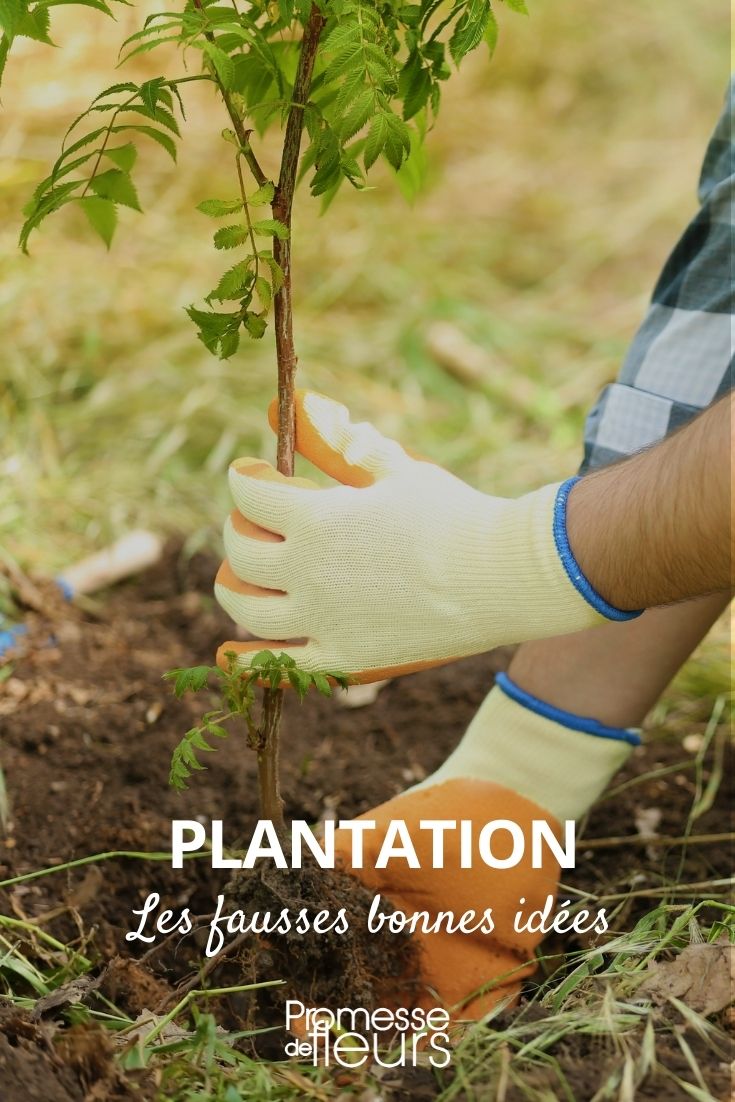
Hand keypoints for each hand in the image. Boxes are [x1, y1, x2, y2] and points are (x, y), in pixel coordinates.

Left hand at [215, 391, 630, 681]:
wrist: (502, 575)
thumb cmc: (453, 513)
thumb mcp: (394, 468)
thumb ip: (342, 443)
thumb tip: (299, 409)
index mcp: (316, 517)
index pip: (248, 493)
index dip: (244, 478)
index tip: (252, 473)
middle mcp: (308, 571)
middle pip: (239, 550)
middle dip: (238, 528)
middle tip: (252, 522)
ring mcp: (322, 619)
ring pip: (246, 608)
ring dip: (233, 587)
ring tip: (238, 577)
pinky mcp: (343, 658)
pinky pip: (278, 667)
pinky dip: (246, 662)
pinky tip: (228, 655)